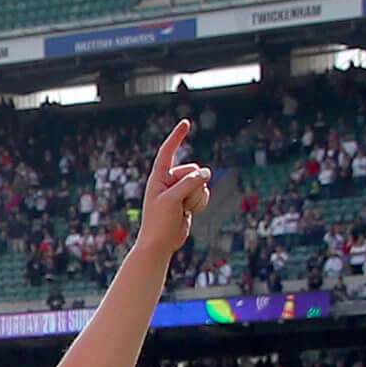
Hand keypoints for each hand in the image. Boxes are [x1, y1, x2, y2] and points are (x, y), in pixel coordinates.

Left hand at [134, 119, 212, 252]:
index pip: (168, 151)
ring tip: (183, 209)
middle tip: (180, 203)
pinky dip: (201, 202)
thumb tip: (206, 172)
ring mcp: (180, 190)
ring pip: (201, 183)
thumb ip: (189, 183)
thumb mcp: (172, 200)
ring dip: (197, 197)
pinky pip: (203, 193)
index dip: (177, 137)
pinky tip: (190, 212)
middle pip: (194, 171)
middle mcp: (169, 180)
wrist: (160, 244)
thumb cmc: (159, 222)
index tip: (186, 123)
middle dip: (193, 186)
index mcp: (159, 177)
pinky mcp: (188, 199)